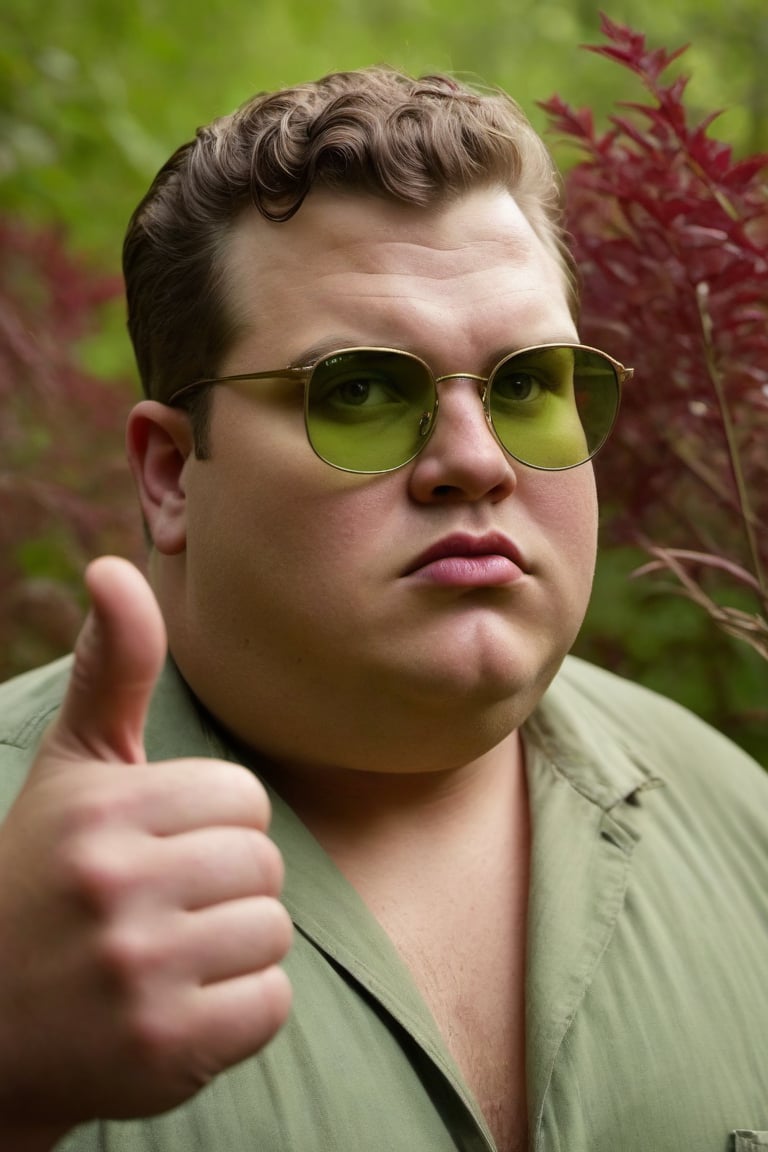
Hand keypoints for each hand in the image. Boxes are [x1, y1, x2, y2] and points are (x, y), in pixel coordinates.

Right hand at [0, 557, 291, 1138]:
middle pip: (265, 862)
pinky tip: (176, 1006)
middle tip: (161, 907)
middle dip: (226, 883)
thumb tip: (114, 567)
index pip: (244, 798)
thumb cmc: (49, 871)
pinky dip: (237, 1010)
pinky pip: (269, 1004)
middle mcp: (115, 886)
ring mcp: (138, 972)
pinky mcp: (163, 1048)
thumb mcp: (73, 766)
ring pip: (272, 932)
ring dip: (233, 947)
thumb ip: (110, 668)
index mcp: (103, 809)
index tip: (157, 848)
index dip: (212, 823)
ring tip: (166, 955)